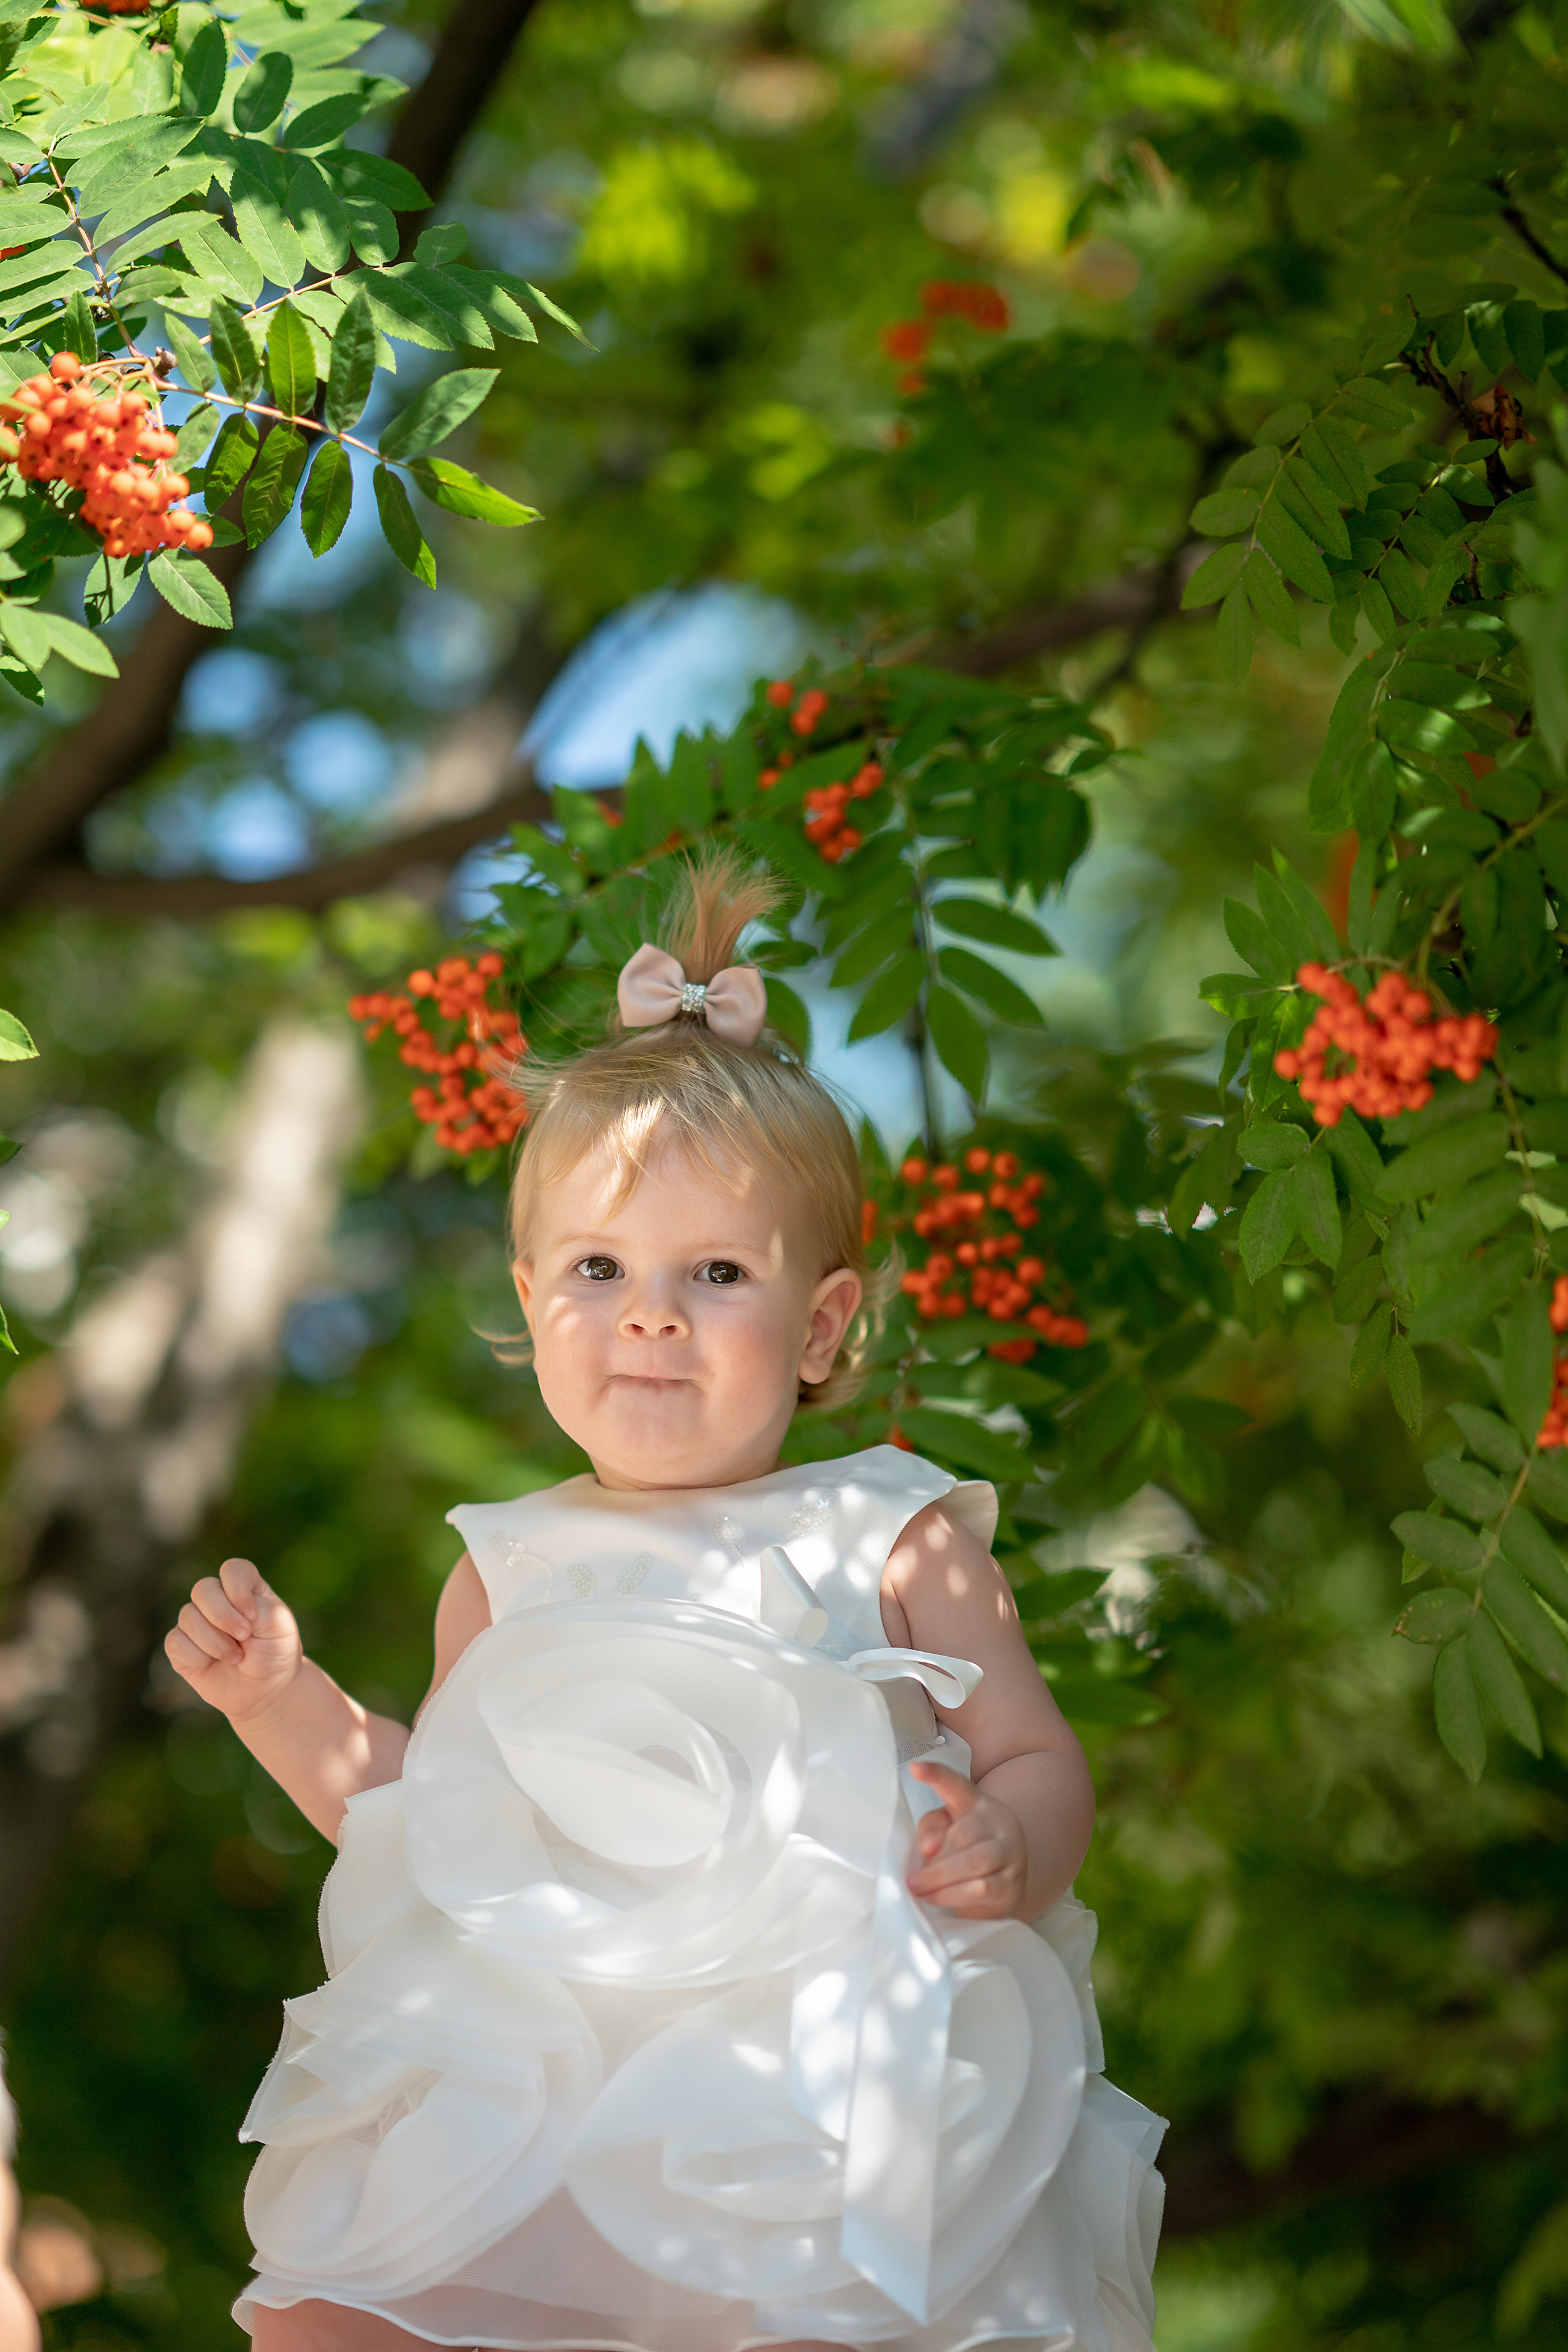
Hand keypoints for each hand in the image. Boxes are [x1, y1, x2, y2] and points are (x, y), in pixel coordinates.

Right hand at [165, 1558, 302, 1725]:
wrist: (266, 1690)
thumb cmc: (275, 1652)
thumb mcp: (278, 1625)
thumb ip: (257, 1606)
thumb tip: (223, 1610)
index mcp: (245, 1587)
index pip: (233, 1570)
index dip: (238, 1589)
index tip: (253, 1616)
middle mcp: (218, 1600)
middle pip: (203, 1588)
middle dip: (223, 1616)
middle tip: (244, 1637)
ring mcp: (196, 1622)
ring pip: (188, 1617)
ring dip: (215, 1642)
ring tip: (237, 1657)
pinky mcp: (181, 1646)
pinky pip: (176, 1642)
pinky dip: (197, 1656)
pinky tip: (212, 1664)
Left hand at [906, 1760, 1027, 1918]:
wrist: (1007, 1880)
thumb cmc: (966, 1851)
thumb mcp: (947, 1831)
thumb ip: (932, 1828)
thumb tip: (929, 1848)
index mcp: (975, 1802)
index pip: (957, 1785)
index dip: (936, 1775)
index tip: (914, 1768)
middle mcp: (998, 1821)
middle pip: (964, 1833)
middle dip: (934, 1859)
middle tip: (912, 1878)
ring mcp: (1010, 1852)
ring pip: (975, 1862)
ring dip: (940, 1878)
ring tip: (918, 1888)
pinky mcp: (1011, 1883)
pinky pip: (982, 1889)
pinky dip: (953, 1895)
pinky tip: (935, 1898)